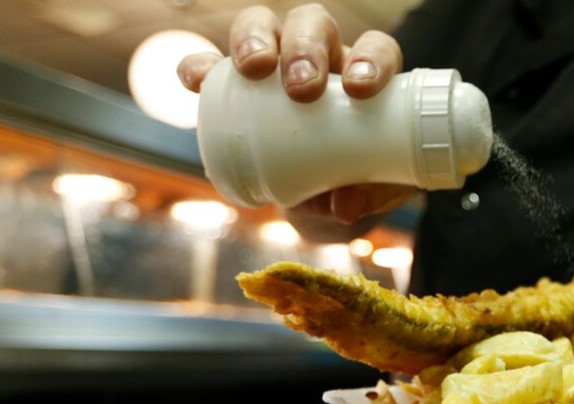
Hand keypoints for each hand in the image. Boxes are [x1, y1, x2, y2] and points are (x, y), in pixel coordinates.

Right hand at [176, 4, 414, 229]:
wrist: (321, 200)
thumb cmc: (358, 182)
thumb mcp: (374, 192)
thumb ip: (368, 196)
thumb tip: (343, 206)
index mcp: (367, 79)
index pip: (376, 49)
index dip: (371, 58)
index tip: (360, 90)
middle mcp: (325, 60)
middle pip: (314, 25)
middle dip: (305, 46)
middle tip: (301, 88)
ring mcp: (277, 67)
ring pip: (264, 26)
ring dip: (255, 38)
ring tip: (253, 69)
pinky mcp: (235, 88)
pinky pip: (212, 65)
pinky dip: (200, 65)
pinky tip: (195, 78)